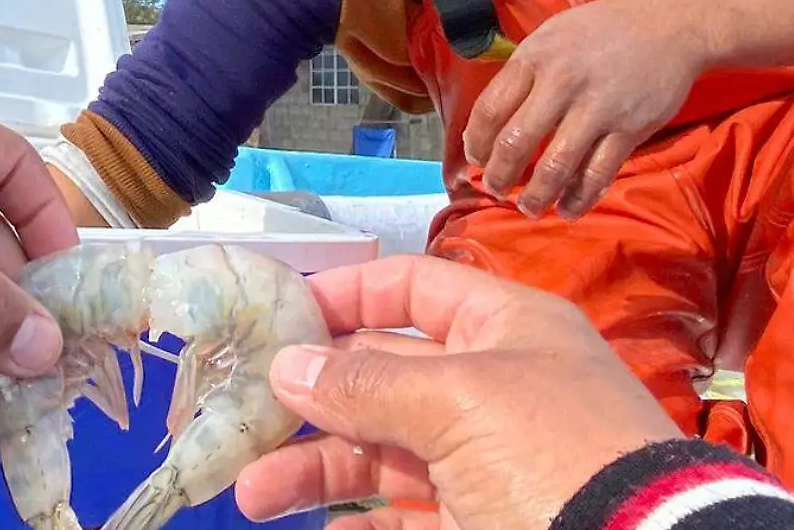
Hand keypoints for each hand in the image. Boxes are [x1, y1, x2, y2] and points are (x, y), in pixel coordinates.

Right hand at [235, 256, 680, 529]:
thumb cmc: (550, 453)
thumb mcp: (458, 401)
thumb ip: (366, 384)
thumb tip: (287, 366)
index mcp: (505, 329)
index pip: (414, 288)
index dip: (348, 295)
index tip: (278, 317)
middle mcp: (494, 389)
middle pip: (384, 378)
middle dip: (312, 400)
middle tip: (243, 420)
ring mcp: (489, 464)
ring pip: (384, 454)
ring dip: (317, 469)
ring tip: (254, 496)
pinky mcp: (481, 526)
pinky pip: (404, 519)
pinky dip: (360, 524)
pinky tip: (322, 529)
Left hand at [462, 0, 709, 218]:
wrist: (673, 24)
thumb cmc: (606, 28)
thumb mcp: (554, 34)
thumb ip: (526, 72)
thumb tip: (495, 119)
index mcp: (535, 57)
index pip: (490, 109)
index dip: (476, 143)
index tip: (476, 160)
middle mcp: (561, 82)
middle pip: (516, 142)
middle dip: (499, 176)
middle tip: (495, 189)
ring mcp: (597, 108)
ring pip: (555, 166)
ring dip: (536, 195)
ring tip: (529, 207)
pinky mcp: (630, 128)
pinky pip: (597, 174)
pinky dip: (579, 198)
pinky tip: (568, 209)